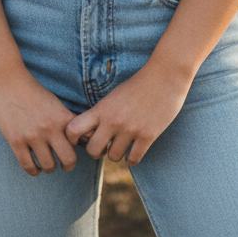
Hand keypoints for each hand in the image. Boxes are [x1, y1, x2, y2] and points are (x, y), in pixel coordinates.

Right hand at [0, 67, 78, 175]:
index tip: (78, 148)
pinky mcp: (16, 142)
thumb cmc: (33, 92)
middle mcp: (50, 127)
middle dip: (69, 165)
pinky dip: (34, 171)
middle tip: (66, 165)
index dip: (82, 146)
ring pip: (49, 166)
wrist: (7, 82)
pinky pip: (29, 166)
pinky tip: (35, 167)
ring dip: (49, 167)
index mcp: (62, 116)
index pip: (82, 139)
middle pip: (69, 159)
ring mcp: (32, 136)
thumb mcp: (54, 103)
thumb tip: (82, 137)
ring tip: (48, 164)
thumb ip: (66, 120)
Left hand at [64, 60, 191, 165]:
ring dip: (117, 153)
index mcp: (102, 109)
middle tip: (104, 146)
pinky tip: (135, 149)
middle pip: (92, 151)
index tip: (82, 138)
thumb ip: (102, 112)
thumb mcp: (114, 95)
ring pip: (113, 157)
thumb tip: (90, 132)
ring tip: (122, 144)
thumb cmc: (138, 84)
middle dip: (96, 151)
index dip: (72, 138)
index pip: (73, 129)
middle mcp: (113, 121)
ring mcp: (130, 130)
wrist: (165, 76)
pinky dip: (132, 158)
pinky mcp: (147, 136)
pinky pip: (133, 160)